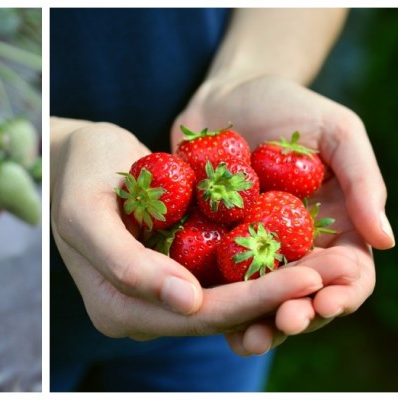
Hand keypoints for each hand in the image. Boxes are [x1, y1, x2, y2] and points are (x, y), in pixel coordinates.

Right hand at [51, 119, 322, 341]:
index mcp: (115, 308)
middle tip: (335, 273)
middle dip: (277, 297)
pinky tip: (301, 251)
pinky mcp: (174, 273)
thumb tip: (185, 303)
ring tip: (333, 265)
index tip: (305, 278)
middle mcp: (140, 313)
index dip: (251, 301)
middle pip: (218, 315)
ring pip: (227, 301)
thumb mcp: (85, 214)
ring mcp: (159, 296)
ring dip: (278, 286)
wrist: (75, 156)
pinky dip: (259, 267)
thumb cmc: (76, 176)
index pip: (193, 315)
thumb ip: (125, 263)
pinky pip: (223, 278)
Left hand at [171, 75, 392, 353]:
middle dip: (296, 318)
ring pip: (256, 300)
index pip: (347, 275)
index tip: (325, 304)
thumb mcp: (337, 131)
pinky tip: (200, 310)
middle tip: (281, 326)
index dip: (341, 295)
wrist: (225, 94)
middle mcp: (292, 247)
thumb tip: (386, 241)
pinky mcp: (207, 244)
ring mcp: (248, 249)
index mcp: (332, 228)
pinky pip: (211, 277)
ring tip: (243, 338)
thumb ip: (363, 181)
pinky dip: (210, 298)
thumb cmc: (289, 105)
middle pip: (301, 297)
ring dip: (253, 323)